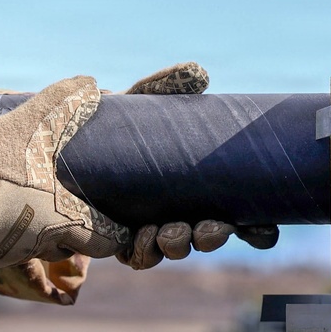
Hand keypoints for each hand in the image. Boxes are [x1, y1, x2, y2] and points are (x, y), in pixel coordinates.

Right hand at [0, 76, 129, 273]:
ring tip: (36, 208)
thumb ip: (62, 104)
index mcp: (61, 219)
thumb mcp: (28, 126)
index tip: (117, 224)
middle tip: (74, 209)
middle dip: (76, 233)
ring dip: (41, 235)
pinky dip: (8, 236)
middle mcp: (40, 244)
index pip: (107, 242)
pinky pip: (4, 251)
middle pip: (71, 247)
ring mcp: (9, 255)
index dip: (116, 234)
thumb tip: (91, 82)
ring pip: (38, 250)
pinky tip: (1, 213)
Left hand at [115, 62, 279, 268]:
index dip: (259, 229)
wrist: (65, 141)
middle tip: (212, 227)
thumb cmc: (117, 124)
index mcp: (200, 186)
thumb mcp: (141, 104)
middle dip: (214, 238)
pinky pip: (138, 257)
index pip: (241, 216)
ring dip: (180, 245)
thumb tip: (200, 74)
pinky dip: (145, 251)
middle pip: (210, 237)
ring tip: (172, 230)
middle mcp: (181, 211)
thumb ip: (165, 86)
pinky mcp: (118, 239)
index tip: (265, 226)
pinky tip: (143, 234)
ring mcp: (152, 227)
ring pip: (177, 248)